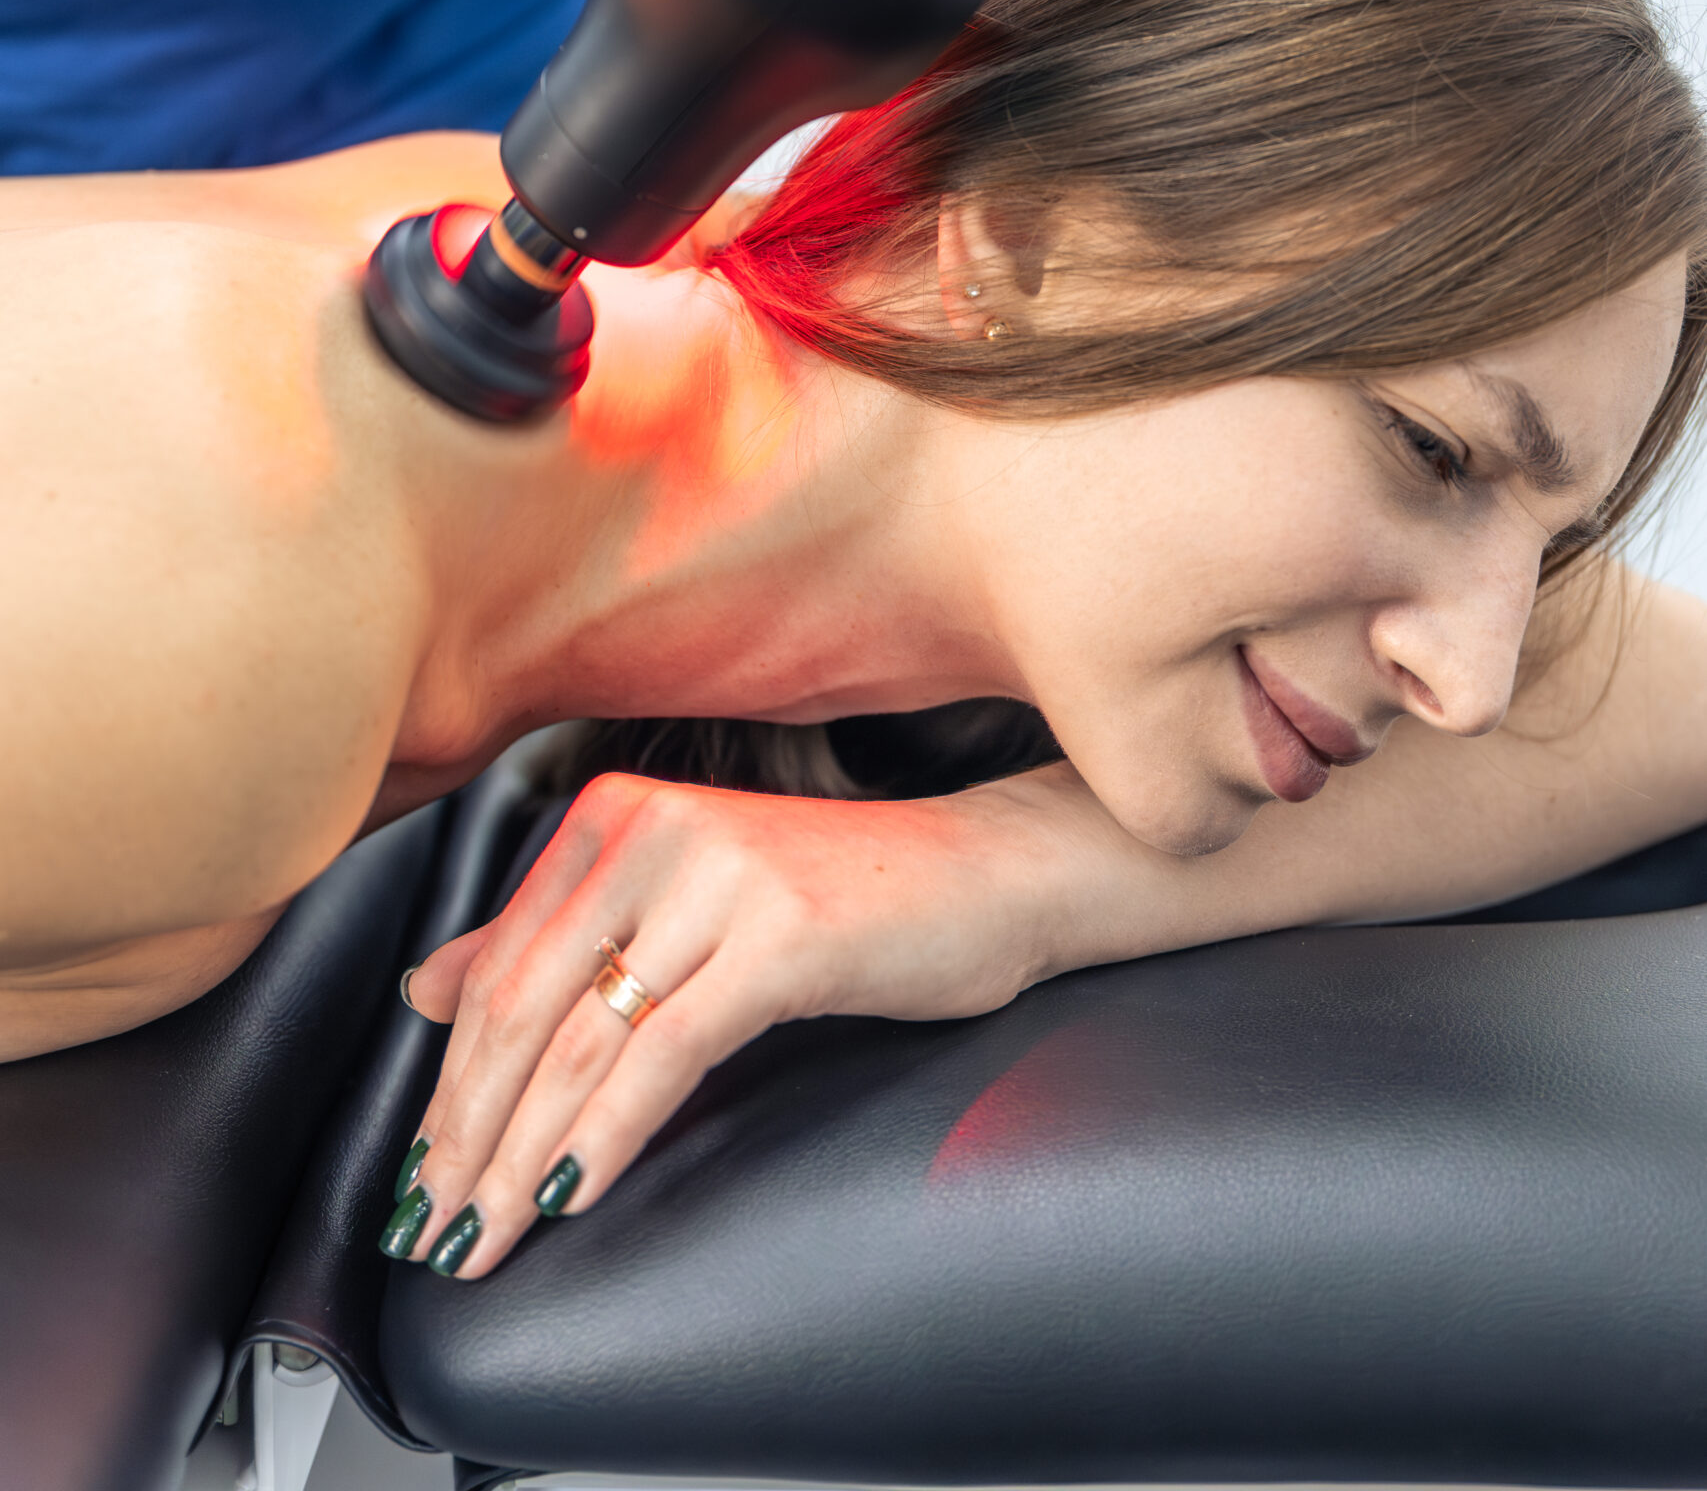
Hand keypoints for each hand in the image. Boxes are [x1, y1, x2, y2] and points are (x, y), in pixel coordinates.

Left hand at [386, 770, 1040, 1279]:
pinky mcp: (780, 935)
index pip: (497, 968)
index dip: (447, 1081)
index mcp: (615, 814)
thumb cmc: (839, 897)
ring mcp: (718, 877)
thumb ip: (555, 934)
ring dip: (519, 1153)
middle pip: (524, 1006)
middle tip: (433, 1224)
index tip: (417, 1170)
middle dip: (466, 1134)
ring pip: (582, 1037)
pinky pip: (665, 1052)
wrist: (987, 876)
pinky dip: (605, 1133)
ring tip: (485, 1230)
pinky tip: (571, 1193)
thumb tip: (426, 989)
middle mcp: (652, 828)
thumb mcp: (682, 901)